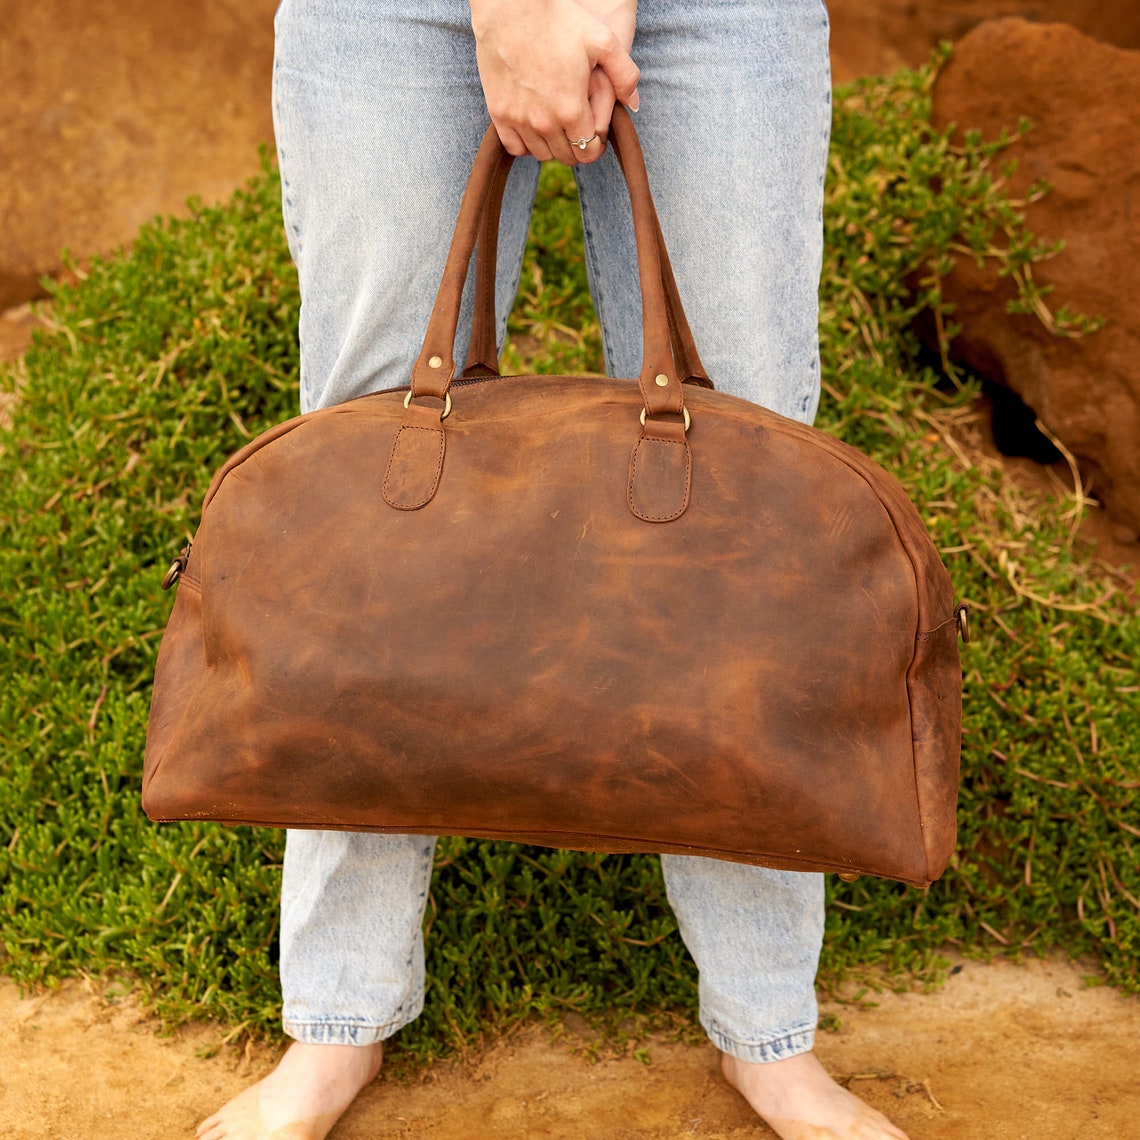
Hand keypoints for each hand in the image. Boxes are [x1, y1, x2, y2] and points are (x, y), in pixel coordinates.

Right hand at [470, 0, 638, 164]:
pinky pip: (516, 147)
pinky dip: (527, 144)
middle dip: (577, 147)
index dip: (597, 147)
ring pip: (542, 154)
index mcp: (572, 110)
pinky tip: (535, 127)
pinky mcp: (500, 114)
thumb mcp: (602, 41)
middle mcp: (545, 122)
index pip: (589, 152)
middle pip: (567, 157)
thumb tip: (634, 105)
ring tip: (559, 126)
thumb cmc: (558, 19)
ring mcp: (520, 120)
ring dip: (553, 145)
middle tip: (579, 128)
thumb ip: (625, 75)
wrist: (510, 8)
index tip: (596, 135)